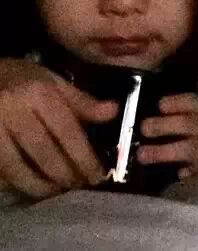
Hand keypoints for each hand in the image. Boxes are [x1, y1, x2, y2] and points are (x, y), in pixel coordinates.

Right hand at [0, 59, 117, 197]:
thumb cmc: (23, 79)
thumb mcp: (54, 81)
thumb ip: (82, 101)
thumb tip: (113, 112)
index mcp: (40, 94)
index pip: (67, 132)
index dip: (84, 158)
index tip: (98, 176)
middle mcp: (15, 111)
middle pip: (44, 153)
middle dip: (65, 175)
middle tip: (80, 185)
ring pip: (16, 168)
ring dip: (40, 185)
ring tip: (57, 190)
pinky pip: (0, 170)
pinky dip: (16, 182)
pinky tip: (31, 186)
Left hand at [137, 92, 197, 178]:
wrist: (191, 161)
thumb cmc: (172, 134)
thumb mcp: (166, 120)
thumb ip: (151, 115)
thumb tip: (120, 109)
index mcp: (195, 112)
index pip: (191, 102)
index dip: (177, 102)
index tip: (159, 105)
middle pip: (191, 123)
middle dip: (166, 125)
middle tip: (144, 128)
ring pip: (190, 148)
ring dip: (164, 151)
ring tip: (142, 155)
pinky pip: (191, 171)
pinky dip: (177, 171)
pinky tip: (162, 172)